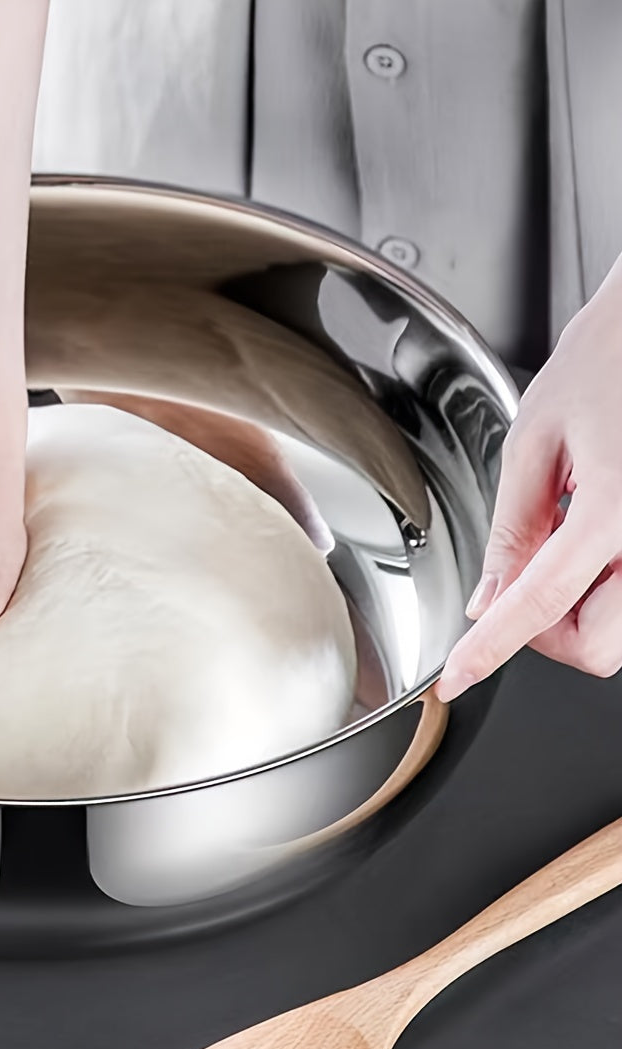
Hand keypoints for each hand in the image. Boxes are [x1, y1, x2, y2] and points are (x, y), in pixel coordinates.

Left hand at [439, 267, 621, 700]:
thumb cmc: (608, 358)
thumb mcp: (536, 439)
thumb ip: (512, 529)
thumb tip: (487, 598)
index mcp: (614, 508)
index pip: (538, 606)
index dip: (488, 650)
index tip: (456, 675)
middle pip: (597, 648)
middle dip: (547, 636)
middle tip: (520, 584)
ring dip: (579, 609)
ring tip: (565, 534)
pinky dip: (604, 581)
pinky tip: (592, 529)